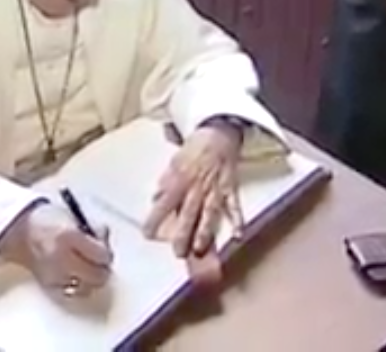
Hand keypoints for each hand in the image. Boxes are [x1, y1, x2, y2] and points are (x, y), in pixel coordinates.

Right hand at [0, 202, 113, 295]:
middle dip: (102, 269)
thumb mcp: (73, 216)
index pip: (101, 254)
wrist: (20, 231)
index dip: (105, 253)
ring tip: (86, 268)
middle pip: (96, 275)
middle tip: (100, 263)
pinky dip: (78, 286)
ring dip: (91, 279)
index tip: (104, 251)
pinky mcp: (49, 285)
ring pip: (87, 287)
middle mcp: (61, 257)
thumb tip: (106, 243)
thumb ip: (94, 229)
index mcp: (68, 236)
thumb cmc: (47, 220)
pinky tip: (75, 275)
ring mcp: (54, 274)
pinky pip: (73, 292)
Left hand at [143, 125, 241, 260]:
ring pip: (209, 212)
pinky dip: (237, 220)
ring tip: (199, 248)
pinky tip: (238, 234)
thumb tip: (156, 198)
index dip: (155, 217)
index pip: (165, 201)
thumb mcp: (174, 160)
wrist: (219, 133)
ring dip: (205, 231)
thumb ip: (166, 181)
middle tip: (177, 252)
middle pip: (189, 212)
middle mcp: (197, 185)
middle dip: (183, 233)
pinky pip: (234, 206)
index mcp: (181, 178)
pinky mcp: (230, 188)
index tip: (147, 233)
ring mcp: (215, 188)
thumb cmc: (195, 148)